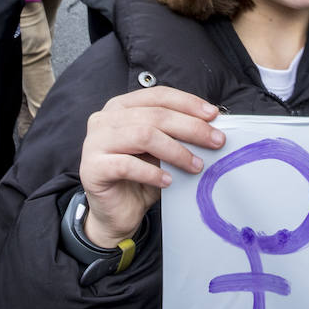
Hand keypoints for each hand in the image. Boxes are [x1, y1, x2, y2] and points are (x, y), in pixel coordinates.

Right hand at [79, 87, 222, 247]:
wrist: (116, 213)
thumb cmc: (140, 178)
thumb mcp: (161, 150)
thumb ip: (176, 134)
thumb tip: (211, 127)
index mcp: (121, 106)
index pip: (158, 96)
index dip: (188, 103)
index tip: (213, 115)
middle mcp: (104, 119)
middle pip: (155, 115)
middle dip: (191, 127)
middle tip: (215, 141)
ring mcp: (95, 142)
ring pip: (143, 135)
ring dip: (176, 151)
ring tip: (196, 166)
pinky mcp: (92, 167)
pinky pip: (127, 165)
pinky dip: (152, 173)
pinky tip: (168, 181)